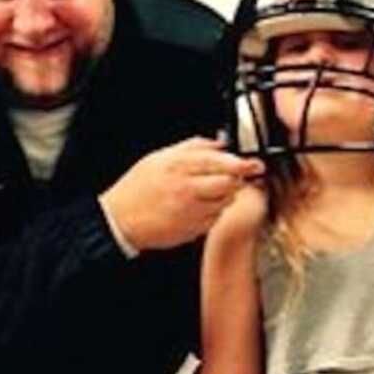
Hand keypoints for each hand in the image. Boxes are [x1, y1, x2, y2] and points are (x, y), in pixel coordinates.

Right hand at [99, 137, 263, 251]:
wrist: (119, 221)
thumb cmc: (136, 189)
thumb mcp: (158, 158)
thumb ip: (191, 148)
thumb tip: (218, 143)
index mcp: (178, 166)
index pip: (220, 161)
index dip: (242, 163)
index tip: (253, 164)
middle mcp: (187, 189)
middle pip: (229, 183)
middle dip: (235, 180)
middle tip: (231, 178)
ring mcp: (191, 211)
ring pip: (225, 202)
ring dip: (223, 197)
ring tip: (204, 194)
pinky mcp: (192, 229)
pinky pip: (214, 219)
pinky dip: (212, 213)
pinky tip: (196, 209)